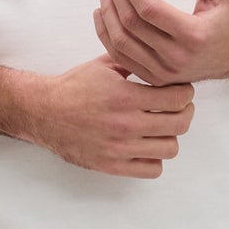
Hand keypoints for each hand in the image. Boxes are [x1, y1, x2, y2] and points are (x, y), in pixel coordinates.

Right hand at [11, 55, 194, 178]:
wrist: (43, 112)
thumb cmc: (73, 87)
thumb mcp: (104, 66)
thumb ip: (134, 62)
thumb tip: (160, 58)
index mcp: (125, 96)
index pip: (178, 98)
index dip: (185, 92)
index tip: (181, 90)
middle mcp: (125, 124)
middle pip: (180, 124)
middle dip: (184, 113)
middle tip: (178, 108)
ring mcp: (120, 148)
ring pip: (170, 149)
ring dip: (170, 136)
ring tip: (162, 128)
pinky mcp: (112, 165)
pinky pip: (152, 169)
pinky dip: (155, 159)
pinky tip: (147, 146)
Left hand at [92, 0, 228, 83]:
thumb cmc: (225, 16)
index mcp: (194, 35)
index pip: (149, 8)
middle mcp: (177, 58)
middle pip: (132, 23)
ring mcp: (164, 72)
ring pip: (121, 41)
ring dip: (107, 12)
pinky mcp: (154, 79)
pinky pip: (120, 56)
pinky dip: (106, 34)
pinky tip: (103, 13)